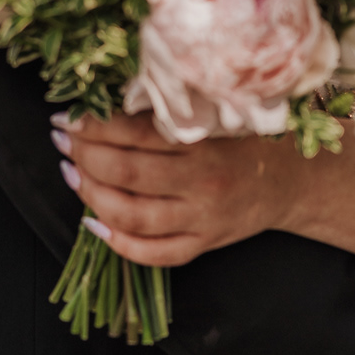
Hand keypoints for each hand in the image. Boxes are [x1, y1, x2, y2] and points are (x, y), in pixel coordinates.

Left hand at [53, 112, 299, 263]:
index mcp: (204, 141)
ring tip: (72, 174)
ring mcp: (202, 218)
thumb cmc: (246, 140)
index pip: (135, 133)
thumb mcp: (216, 116)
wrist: (291, 181)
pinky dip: (117, 243)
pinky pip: (154, 254)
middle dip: (84, 155)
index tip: (68, 117)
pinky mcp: (203, 244)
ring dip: (91, 195)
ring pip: (132, 215)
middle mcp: (202, 181)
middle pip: (126, 172)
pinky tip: (93, 223)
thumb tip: (109, 100)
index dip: (93, 126)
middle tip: (63, 141)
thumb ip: (172, 112)